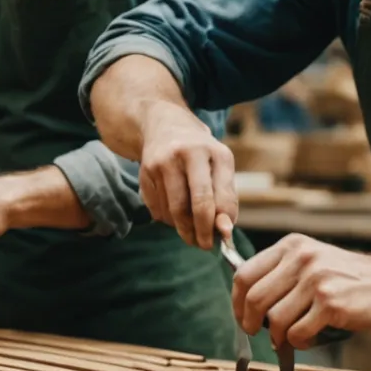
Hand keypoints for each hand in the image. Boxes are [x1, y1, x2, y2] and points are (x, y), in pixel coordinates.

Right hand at [136, 103, 235, 248]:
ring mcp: (161, 163)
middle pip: (193, 204)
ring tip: (192, 234)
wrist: (164, 125)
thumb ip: (226, 198)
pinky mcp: (144, 173)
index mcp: (212, 151)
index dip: (220, 222)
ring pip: (173, 211)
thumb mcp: (220, 166)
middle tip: (205, 246)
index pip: (217, 196)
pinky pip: (157, 208)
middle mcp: (185, 154)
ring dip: (184, 229)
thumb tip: (224, 231)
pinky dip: (169, 220)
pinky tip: (176, 216)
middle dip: (201, 231)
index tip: (223, 238)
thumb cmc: (201, 152)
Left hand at [232, 234, 370, 347]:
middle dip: (250, 322)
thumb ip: (281, 274)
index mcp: (291, 246)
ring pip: (275, 319)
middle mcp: (301, 259)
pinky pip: (298, 332)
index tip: (241, 316)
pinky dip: (299, 342)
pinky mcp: (330, 303)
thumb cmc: (347, 278)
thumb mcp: (311, 260)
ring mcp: (316, 280)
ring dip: (278, 336)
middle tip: (258, 333)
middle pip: (254, 298)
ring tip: (290, 337)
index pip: (244, 274)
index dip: (236, 301)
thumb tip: (245, 305)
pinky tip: (308, 338)